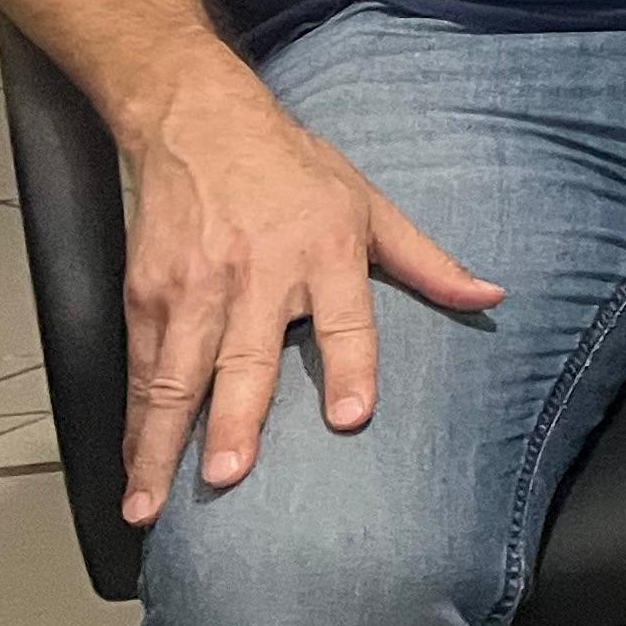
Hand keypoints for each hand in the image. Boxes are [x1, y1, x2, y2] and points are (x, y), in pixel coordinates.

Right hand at [119, 76, 501, 524]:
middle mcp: (256, 274)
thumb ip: (427, 262)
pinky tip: (133, 464)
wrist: (199, 123)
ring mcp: (193, 287)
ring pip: (175, 376)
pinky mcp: (145, 294)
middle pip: (245, 357)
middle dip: (236, 419)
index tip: (350, 416)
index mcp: (325, 251)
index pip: (345, 318)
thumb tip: (491, 298)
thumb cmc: (296, 169)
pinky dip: (134, 419)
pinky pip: (141, 367)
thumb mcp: (371, 204)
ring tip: (151, 502)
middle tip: (231, 475)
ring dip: (161, 441)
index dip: (349, 366)